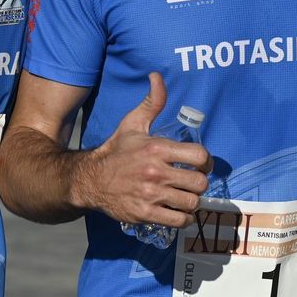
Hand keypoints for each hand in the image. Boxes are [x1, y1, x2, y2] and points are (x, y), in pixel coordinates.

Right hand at [71, 72, 210, 227]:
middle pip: (199, 183)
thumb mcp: (133, 124)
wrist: (90, 179)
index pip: (199, 156)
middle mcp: (155, 172)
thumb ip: (152, 102)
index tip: (202, 164)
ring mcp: (150, 195)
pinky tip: (177, 211)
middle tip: (193, 183)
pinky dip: (182, 218)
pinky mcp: (144, 214)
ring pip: (191, 203)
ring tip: (186, 197)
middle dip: (199, 183)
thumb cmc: (116, 150)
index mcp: (156, 148)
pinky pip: (178, 220)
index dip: (207, 161)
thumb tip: (157, 76)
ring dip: (192, 201)